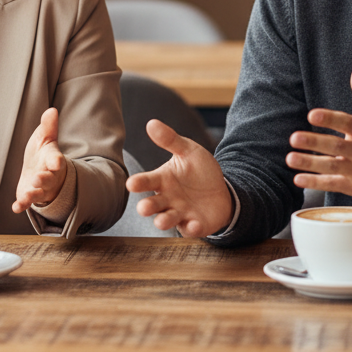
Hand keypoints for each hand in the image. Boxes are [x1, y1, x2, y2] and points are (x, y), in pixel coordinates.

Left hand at [13, 108, 67, 212]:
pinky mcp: (29, 196)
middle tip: (37, 178)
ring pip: (39, 193)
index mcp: (53, 159)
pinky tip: (16, 207)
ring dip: (34, 194)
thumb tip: (51, 110)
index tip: (56, 162)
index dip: (56, 161)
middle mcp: (49, 176)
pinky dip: (22, 205)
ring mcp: (40, 188)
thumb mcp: (45, 138)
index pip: (56, 159)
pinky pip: (27, 202)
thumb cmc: (44, 154)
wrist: (42, 172)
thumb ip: (48, 126)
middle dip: (44, 179)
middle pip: (49, 179)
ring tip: (27, 194)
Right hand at [124, 120, 232, 236]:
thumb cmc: (198, 170)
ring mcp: (180, 213)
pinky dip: (191, 228)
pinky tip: (193, 224)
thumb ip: (170, 140)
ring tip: (161, 221)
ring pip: (167, 219)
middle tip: (143, 208)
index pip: (147, 181)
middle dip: (147, 207)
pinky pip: (190, 228)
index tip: (131, 184)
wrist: (221, 189)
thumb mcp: (188, 151)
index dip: (139, 183)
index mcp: (163, 180)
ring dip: (164, 221)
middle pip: (153, 204)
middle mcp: (167, 199)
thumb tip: (151, 122)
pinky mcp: (194, 224)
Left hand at [285, 66, 351, 199]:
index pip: (346, 123)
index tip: (312, 115)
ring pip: (331, 166)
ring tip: (290, 158)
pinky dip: (316, 183)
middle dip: (314, 143)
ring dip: (309, 163)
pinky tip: (298, 179)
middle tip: (293, 138)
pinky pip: (333, 184)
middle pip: (335, 146)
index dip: (329, 119)